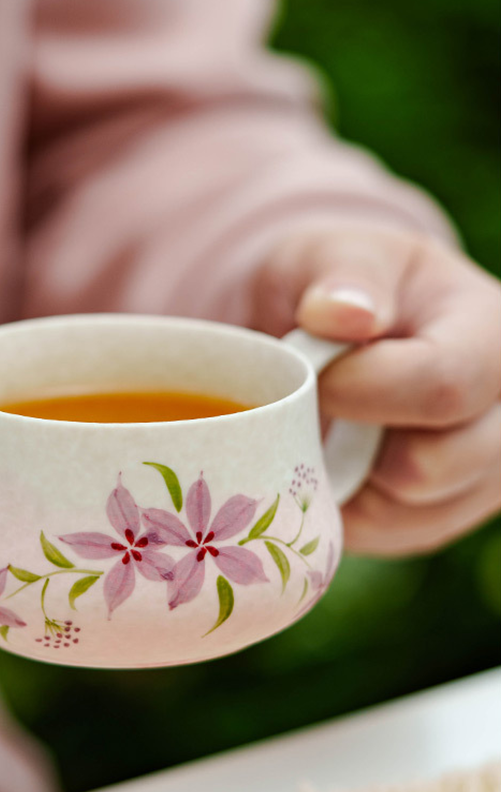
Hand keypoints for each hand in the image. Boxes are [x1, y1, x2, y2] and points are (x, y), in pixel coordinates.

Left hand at [252, 225, 500, 555]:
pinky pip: (383, 538)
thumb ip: (341, 273)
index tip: (309, 371)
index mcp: (493, 335)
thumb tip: (344, 313)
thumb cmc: (340, 286)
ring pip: (402, 515)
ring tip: (328, 426)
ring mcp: (484, 476)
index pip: (443, 387)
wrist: (340, 334)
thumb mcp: (332, 253)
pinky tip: (335, 460)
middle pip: (430, 468)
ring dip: (341, 478)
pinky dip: (342, 507)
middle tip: (320, 403)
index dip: (360, 389)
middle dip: (350, 441)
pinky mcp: (446, 516)